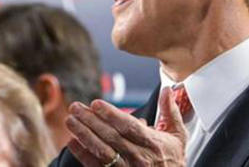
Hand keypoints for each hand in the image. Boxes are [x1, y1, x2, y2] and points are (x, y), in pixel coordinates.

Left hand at [65, 89, 187, 166]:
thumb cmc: (173, 160)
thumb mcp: (177, 136)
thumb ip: (170, 112)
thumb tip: (167, 89)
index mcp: (152, 143)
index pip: (129, 127)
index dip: (111, 115)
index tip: (95, 103)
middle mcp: (139, 157)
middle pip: (111, 137)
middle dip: (91, 121)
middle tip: (75, 107)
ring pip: (102, 151)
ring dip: (84, 136)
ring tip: (70, 121)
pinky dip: (83, 155)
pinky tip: (72, 143)